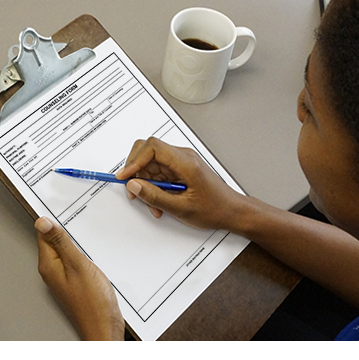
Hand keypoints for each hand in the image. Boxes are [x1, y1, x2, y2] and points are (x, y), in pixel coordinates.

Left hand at [35, 217, 124, 340]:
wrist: (104, 327)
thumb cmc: (93, 302)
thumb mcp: (77, 264)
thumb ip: (60, 242)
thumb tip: (42, 222)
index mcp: (48, 264)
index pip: (43, 234)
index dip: (52, 221)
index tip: (61, 208)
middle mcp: (51, 271)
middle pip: (53, 241)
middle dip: (64, 231)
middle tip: (75, 220)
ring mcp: (62, 278)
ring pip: (64, 251)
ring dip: (73, 242)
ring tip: (83, 236)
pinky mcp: (74, 282)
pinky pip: (72, 261)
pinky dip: (80, 254)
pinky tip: (89, 254)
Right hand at [115, 137, 246, 230]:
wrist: (232, 211)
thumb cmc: (215, 209)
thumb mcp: (181, 208)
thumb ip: (154, 196)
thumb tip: (134, 185)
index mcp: (186, 162)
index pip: (152, 147)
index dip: (134, 160)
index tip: (126, 176)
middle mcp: (183, 157)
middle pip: (147, 152)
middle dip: (136, 172)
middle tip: (134, 190)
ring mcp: (181, 162)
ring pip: (150, 164)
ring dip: (145, 183)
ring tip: (153, 203)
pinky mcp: (179, 169)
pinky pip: (158, 172)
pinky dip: (153, 186)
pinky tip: (160, 201)